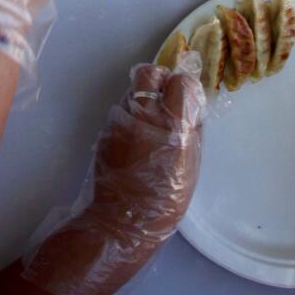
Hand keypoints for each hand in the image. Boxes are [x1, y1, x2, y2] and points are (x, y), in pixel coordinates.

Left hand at [21, 62, 203, 294]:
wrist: (121, 222)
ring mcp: (119, 122)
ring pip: (132, 91)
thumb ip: (191, 131)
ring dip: (143, 100)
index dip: (185, 87)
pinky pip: (120, 112)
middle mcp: (144, 118)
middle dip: (159, 78)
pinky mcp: (103, 131)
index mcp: (173, 129)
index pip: (181, 82)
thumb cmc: (165, 200)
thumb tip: (192, 107)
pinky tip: (133, 141)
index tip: (186, 99)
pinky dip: (129, 118)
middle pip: (148, 72)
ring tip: (148, 125)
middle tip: (164, 97)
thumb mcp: (190, 165)